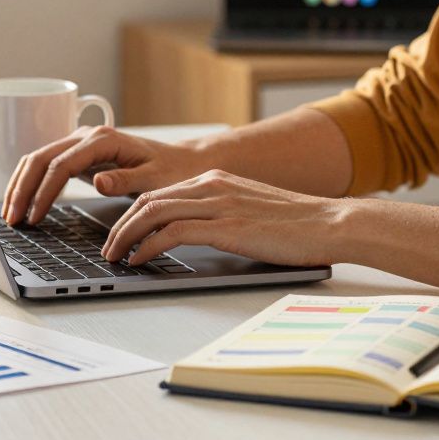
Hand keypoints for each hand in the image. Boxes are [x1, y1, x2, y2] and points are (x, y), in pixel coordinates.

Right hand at [1, 125, 208, 224]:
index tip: (34, 217)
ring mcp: (81, 143)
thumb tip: (97, 181)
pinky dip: (31, 182)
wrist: (182, 161)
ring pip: (39, 159)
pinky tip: (23, 202)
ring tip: (10, 214)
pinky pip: (47, 165)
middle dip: (22, 189)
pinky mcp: (79, 154)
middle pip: (41, 158)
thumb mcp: (154, 179)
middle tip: (12, 219)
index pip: (61, 165)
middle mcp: (87, 136)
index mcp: (103, 140)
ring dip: (21, 185)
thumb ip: (126, 180)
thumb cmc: (171, 171)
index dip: (43, 192)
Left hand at [100, 169, 352, 266]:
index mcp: (216, 178)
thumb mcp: (248, 210)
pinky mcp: (225, 226)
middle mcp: (212, 184)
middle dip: (120, 226)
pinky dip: (148, 247)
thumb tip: (192, 233)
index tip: (121, 234)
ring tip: (115, 256)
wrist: (329, 223)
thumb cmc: (296, 224)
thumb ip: (220, 213)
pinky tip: (140, 260)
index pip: (160, 192)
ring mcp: (218, 203)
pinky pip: (172, 233)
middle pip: (148, 200)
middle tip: (108, 248)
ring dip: (126, 237)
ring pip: (153, 213)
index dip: (132, 214)